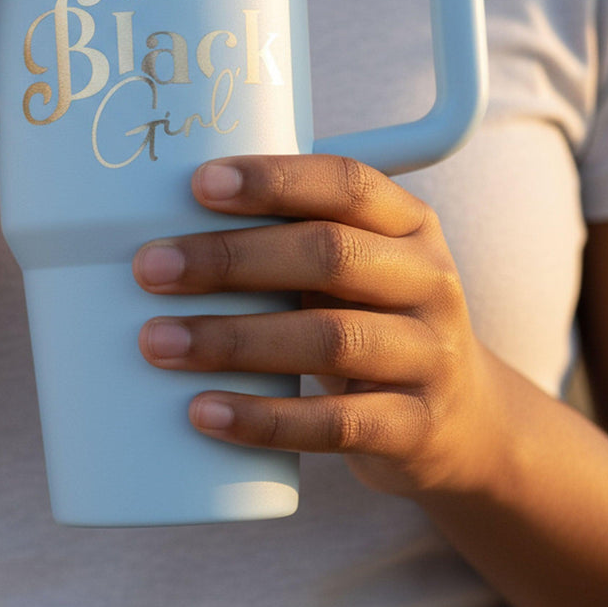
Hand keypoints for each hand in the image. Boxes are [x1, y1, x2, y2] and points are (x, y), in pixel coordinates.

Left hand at [133, 154, 501, 498]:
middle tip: (149, 269)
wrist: (458, 423)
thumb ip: (285, 240)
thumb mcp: (350, 267)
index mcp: (407, 223)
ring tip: (156, 342)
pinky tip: (204, 413)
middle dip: (230, 258)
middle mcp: (428, 280)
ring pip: (328, 339)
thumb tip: (155, 226)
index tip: (197, 185)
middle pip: (328, 254)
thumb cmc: (367, 319)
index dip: (273, 179)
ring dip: (233, 340)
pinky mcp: (415, 427)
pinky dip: (265, 418)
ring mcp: (429, 356)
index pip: (346, 182)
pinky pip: (336, 424)